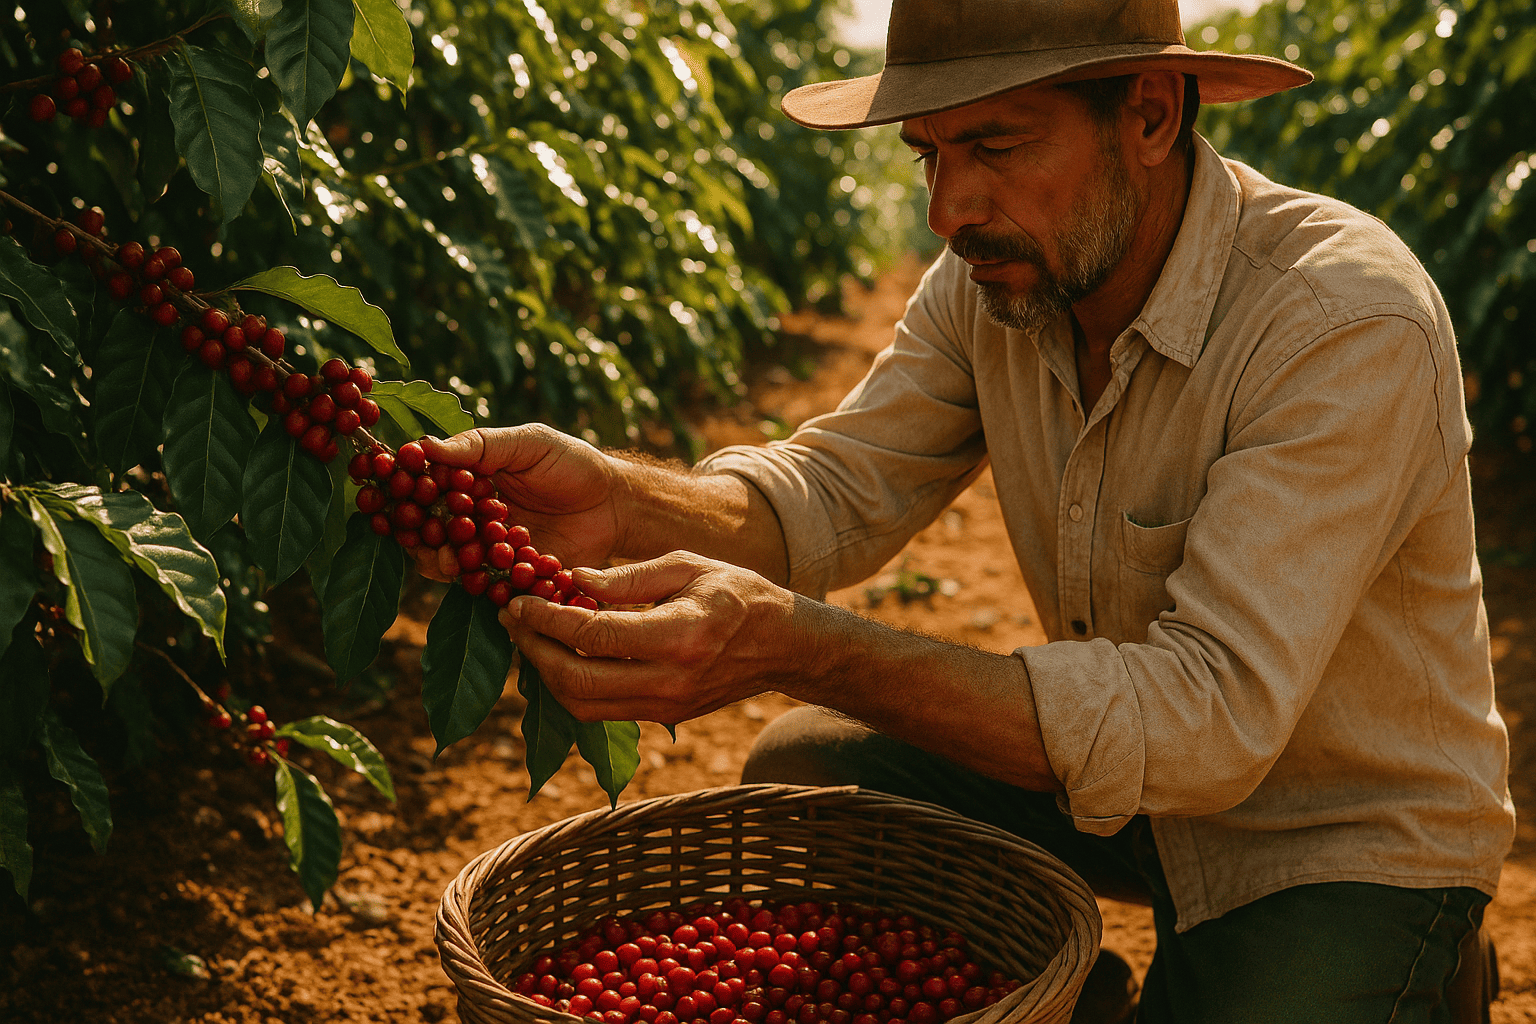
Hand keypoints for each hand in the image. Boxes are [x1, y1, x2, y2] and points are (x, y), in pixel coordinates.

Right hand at [408, 424, 621, 580]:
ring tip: (450, 560)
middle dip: (422, 536)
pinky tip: (488, 578)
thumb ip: (480, 445)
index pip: (426, 490)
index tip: (397, 494)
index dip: (408, 494)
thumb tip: (425, 446)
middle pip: (432, 533)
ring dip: (446, 563)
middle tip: (423, 536)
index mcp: (468, 484)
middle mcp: (472, 521)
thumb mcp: (528, 443)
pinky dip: (484, 585)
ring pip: (454, 563)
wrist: (615, 503)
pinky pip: (490, 587)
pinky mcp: (512, 578)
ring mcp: (490, 552)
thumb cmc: (571, 464)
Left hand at [499, 550, 799, 724]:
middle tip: (513, 620)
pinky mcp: (662, 717)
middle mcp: (670, 680)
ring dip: (546, 674)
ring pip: (582, 706)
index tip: (520, 600)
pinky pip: (600, 711)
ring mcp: (665, 706)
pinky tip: (560, 655)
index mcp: (679, 635)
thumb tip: (572, 580)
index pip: (593, 636)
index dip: (547, 620)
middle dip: (534, 651)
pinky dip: (571, 686)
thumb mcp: (687, 565)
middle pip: (577, 682)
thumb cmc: (736, 594)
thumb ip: (628, 577)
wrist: (782, 645)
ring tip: (530, 638)